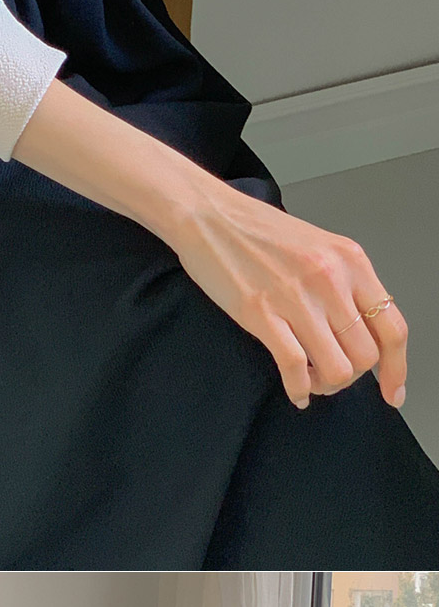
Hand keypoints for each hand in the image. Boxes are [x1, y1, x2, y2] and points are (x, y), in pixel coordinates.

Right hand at [171, 178, 408, 412]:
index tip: (393, 391)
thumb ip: (346, 285)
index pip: (392, 327)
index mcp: (350, 260)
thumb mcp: (320, 247)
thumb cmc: (258, 231)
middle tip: (332, 375)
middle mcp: (331, 279)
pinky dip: (299, 389)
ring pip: (336, 369)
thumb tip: (363, 332)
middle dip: (351, 377)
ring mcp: (297, 298)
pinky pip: (295, 368)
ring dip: (326, 385)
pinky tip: (295, 390)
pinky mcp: (262, 313)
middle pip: (366, 356)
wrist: (209, 214)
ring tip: (312, 379)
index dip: (397, 368)